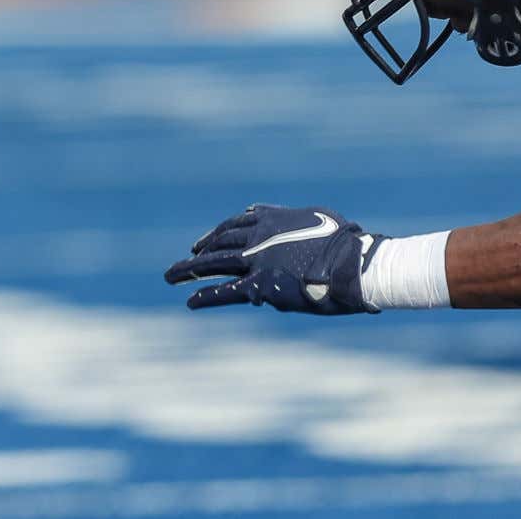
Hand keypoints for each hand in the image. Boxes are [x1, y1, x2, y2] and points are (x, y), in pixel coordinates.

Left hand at [165, 203, 380, 315]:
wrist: (350, 263)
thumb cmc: (345, 243)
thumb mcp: (317, 219)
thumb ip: (296, 222)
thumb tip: (294, 225)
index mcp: (271, 219)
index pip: (235, 225)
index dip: (217, 234)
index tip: (204, 243)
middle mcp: (257, 236)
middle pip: (219, 242)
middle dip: (200, 251)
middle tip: (183, 259)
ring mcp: (256, 260)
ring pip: (214, 263)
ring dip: (188, 269)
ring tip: (169, 276)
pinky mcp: (260, 285)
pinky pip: (226, 291)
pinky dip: (207, 296)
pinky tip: (191, 301)